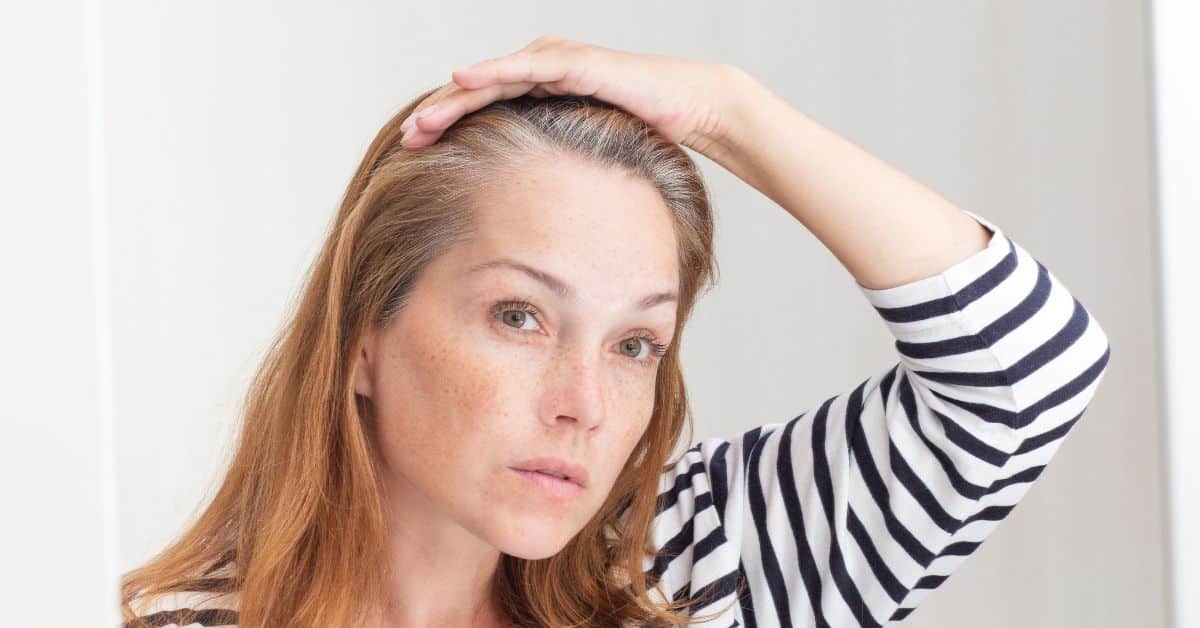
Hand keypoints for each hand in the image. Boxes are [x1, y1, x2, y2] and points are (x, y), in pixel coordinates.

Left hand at [398, 35, 749, 159]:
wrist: (689, 109)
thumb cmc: (640, 135)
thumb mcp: (582, 159)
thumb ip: (553, 171)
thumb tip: (528, 215)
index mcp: (538, 93)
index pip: (480, 109)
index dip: (446, 128)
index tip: (412, 153)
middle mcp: (540, 70)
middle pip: (475, 93)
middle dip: (437, 116)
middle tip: (404, 141)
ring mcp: (555, 61)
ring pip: (491, 79)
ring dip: (452, 98)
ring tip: (421, 120)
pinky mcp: (574, 61)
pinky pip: (525, 68)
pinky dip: (492, 73)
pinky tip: (463, 80)